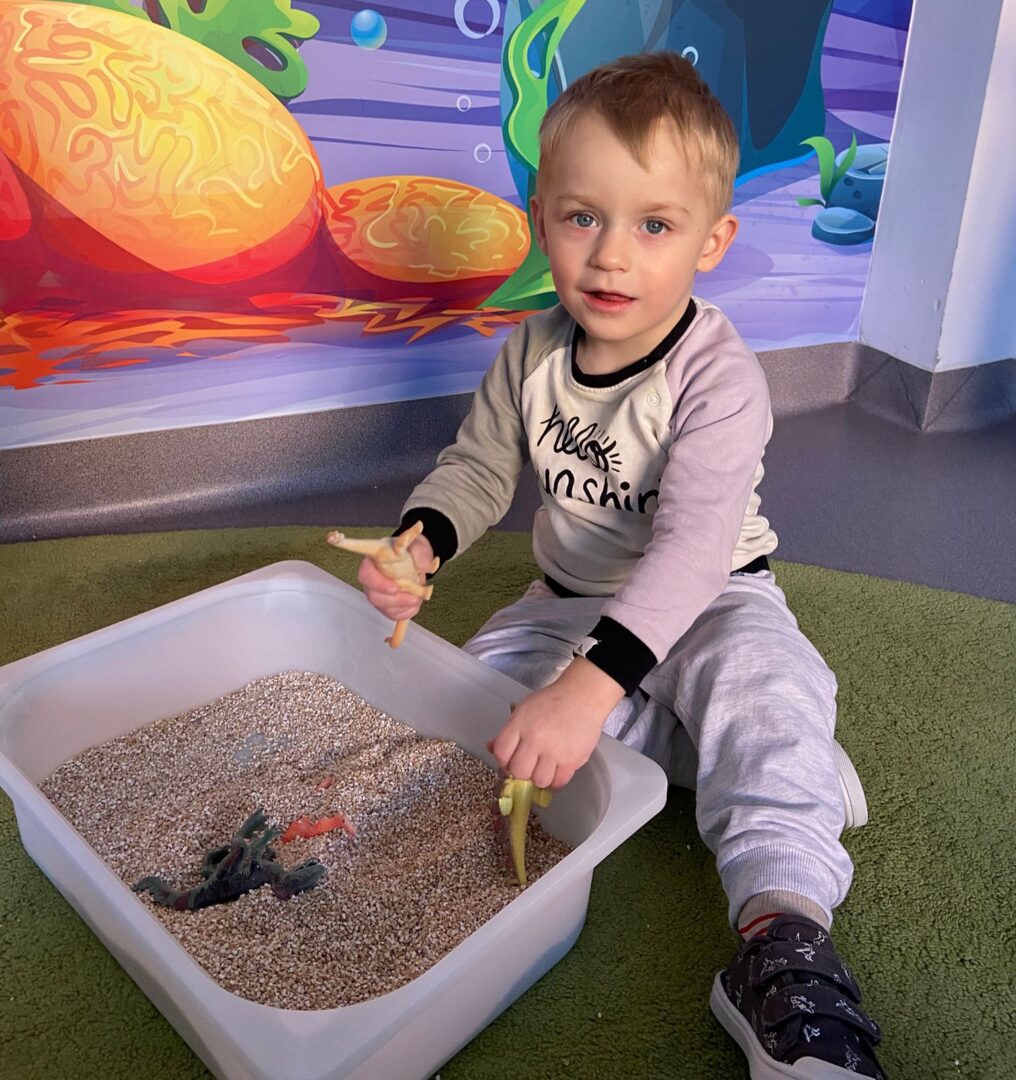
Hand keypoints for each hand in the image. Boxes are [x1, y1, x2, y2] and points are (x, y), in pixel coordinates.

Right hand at [357, 532, 434, 621]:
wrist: (415, 558)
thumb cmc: (410, 550)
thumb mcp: (418, 546)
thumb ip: (421, 554)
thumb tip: (425, 566)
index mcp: (374, 560)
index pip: (366, 574)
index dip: (378, 584)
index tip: (394, 588)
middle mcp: (371, 578)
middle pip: (373, 595)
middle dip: (393, 600)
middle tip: (413, 598)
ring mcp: (377, 592)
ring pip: (382, 606)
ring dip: (401, 606)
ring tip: (417, 600)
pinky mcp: (385, 603)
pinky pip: (391, 614)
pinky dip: (404, 613)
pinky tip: (414, 606)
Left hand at [487, 658, 624, 788]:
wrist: (582, 696)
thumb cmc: (552, 701)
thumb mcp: (524, 710)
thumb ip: (508, 731)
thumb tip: (491, 748)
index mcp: (520, 724)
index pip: (501, 753)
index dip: (503, 761)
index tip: (510, 760)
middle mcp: (535, 739)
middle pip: (519, 771)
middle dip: (521, 771)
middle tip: (528, 765)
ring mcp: (554, 751)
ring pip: (538, 781)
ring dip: (539, 777)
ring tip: (543, 768)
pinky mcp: (572, 760)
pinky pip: (558, 782)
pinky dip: (555, 780)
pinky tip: (555, 771)